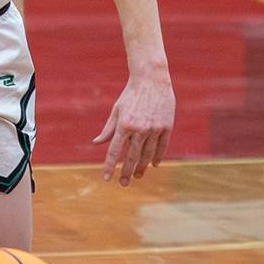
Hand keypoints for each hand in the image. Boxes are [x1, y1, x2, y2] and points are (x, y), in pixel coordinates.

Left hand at [94, 70, 174, 184]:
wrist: (151, 79)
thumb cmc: (131, 95)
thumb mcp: (116, 110)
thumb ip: (108, 129)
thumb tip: (96, 143)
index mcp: (124, 125)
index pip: (114, 151)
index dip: (110, 166)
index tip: (107, 178)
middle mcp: (140, 129)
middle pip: (131, 156)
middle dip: (126, 172)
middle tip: (123, 183)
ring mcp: (155, 128)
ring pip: (148, 154)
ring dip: (141, 167)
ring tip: (137, 176)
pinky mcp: (167, 126)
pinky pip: (162, 146)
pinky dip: (158, 157)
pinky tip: (154, 165)